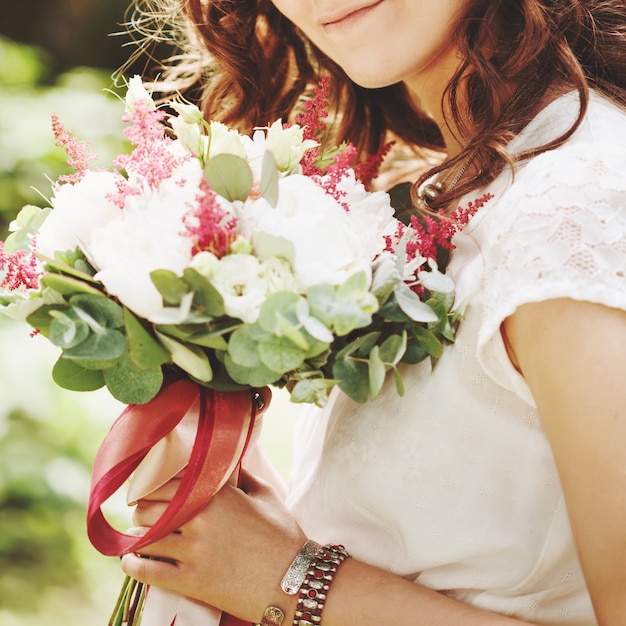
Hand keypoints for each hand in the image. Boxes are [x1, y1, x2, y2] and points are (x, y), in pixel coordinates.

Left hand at [120, 468, 305, 621]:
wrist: (294, 581)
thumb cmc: (283, 535)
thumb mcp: (265, 494)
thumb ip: (242, 474)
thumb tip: (226, 462)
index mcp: (217, 492)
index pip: (167, 480)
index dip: (152, 483)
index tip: (148, 485)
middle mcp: (200, 518)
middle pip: (148, 506)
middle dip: (142, 508)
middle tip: (143, 511)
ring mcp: (193, 551)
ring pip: (143, 536)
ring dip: (137, 534)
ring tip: (138, 535)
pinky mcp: (190, 581)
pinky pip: (147, 571)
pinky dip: (133, 564)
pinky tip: (131, 561)